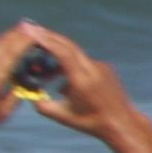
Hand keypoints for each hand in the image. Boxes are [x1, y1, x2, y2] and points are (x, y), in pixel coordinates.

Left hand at [0, 22, 49, 146]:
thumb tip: (23, 82)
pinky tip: (0, 52)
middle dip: (17, 34)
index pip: (12, 51)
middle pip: (2, 43)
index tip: (35, 31)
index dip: (24, 39)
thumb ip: (16, 94)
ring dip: (5, 41)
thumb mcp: (3, 112)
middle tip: (30, 26)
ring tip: (18, 35)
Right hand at [18, 24, 136, 138]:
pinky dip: (70, 66)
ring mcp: (101, 67)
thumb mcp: (63, 117)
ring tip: (44, 67)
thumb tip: (29, 95)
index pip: (62, 53)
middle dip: (49, 36)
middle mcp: (93, 69)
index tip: (31, 30)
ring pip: (75, 54)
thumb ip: (43, 105)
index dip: (46, 40)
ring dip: (58, 54)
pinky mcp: (105, 68)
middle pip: (68, 45)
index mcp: (82, 80)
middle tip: (32, 29)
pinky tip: (64, 83)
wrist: (122, 123)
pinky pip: (83, 62)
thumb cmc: (92, 122)